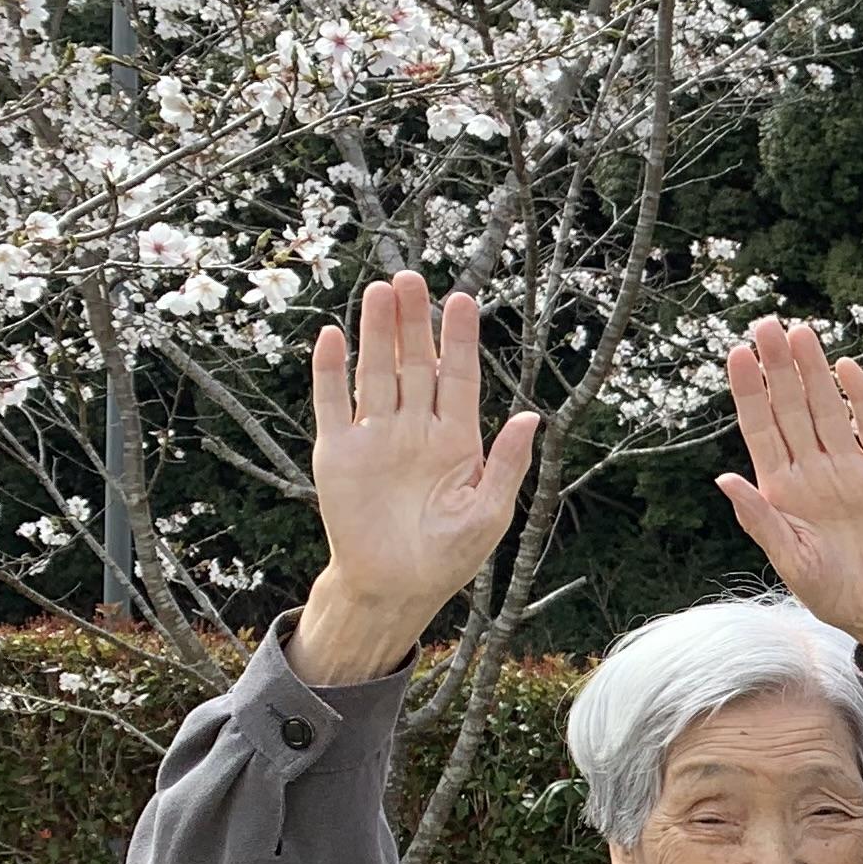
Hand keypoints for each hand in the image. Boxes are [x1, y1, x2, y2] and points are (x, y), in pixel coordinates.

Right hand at [288, 272, 538, 684]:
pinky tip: (333, 336)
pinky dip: (331, 371)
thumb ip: (506, 463)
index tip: (462, 300)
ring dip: (377, 333)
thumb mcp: (489, 511)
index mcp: (458, 440)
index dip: (460, 339)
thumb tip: (530, 417)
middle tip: (412, 278)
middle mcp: (416, 429)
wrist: (397, 585)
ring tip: (380, 290)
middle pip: (416, 363)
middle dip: (415, 322)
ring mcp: (376, 436)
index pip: (460, 377)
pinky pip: (333, 403)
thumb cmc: (450, 554)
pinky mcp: (339, 451)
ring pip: (377, 372)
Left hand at [715, 319, 862, 672]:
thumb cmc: (831, 590)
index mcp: (782, 488)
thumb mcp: (789, 559)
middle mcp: (813, 470)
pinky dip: (861, 399)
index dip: (749, 390)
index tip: (737, 353)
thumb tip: (724, 479)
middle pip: (791, 407)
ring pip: (828, 408)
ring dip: (814, 372)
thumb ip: (759, 518)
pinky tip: (847, 369)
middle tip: (768, 324)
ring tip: (801, 333)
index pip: (760, 427)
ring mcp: (850, 468)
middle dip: (779, 367)